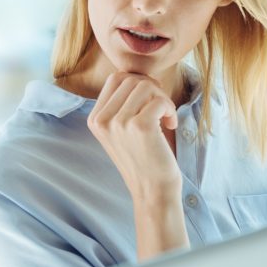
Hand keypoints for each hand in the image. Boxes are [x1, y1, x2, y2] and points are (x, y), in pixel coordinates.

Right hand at [86, 71, 180, 205]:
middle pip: (131, 79)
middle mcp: (102, 120)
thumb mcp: (122, 130)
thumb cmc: (143, 157)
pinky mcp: (139, 126)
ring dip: (163, 99)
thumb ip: (122, 104)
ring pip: (146, 86)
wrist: (152, 190)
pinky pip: (159, 100)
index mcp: (95, 119)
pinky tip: (171, 124)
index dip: (139, 83)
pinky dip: (170, 109)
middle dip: (153, 89)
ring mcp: (118, 123)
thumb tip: (138, 76)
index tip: (151, 100)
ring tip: (166, 117)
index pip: (116, 78)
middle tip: (162, 109)